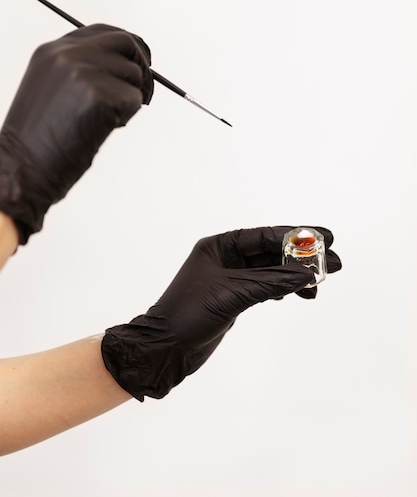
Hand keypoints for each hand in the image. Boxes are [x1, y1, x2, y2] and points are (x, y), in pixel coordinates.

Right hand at [0, 24, 152, 242]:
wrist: (24, 167)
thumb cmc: (38, 138)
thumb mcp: (51, 88)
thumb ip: (81, 69)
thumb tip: (124, 65)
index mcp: (53, 50)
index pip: (103, 32)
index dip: (128, 46)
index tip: (140, 59)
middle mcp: (68, 55)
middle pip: (126, 43)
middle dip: (142, 66)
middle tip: (145, 89)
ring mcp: (84, 74)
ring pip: (134, 76)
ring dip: (130, 98)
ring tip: (104, 118)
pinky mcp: (101, 96)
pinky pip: (134, 101)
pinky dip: (127, 116)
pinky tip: (102, 128)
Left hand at [101, 226, 341, 400]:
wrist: (165, 348)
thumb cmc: (188, 313)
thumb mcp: (232, 293)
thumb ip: (270, 282)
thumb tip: (306, 275)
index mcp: (219, 246)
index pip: (265, 236)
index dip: (297, 235)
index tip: (325, 236)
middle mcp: (226, 258)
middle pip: (272, 253)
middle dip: (301, 258)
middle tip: (333, 262)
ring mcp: (230, 279)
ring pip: (271, 272)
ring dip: (295, 277)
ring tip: (321, 284)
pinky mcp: (234, 298)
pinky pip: (266, 288)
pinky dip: (283, 290)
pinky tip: (300, 294)